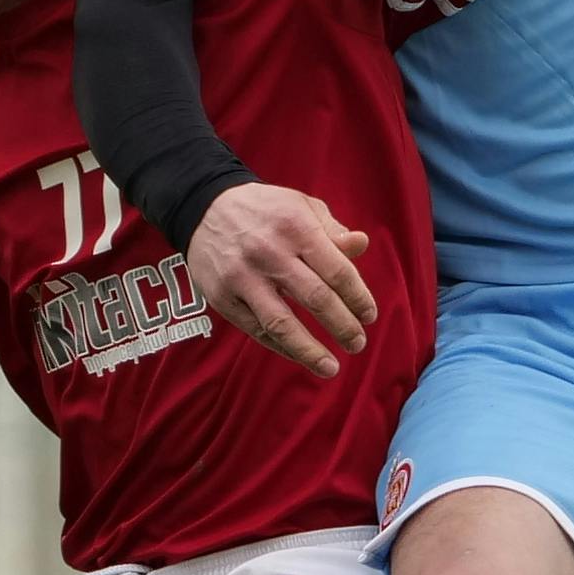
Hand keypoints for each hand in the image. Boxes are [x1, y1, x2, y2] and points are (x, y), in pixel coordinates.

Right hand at [183, 187, 376, 379]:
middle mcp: (270, 253)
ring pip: (282, 324)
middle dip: (343, 327)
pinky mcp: (223, 297)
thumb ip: (332, 230)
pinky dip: (282, 347)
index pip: (338, 271)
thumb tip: (362, 244)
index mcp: (296, 227)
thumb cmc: (264, 210)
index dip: (359, 298)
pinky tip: (300, 355)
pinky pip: (257, 330)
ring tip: (331, 368)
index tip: (369, 316)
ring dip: (311, 351)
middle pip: (317, 299)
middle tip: (357, 343)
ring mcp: (243, 277)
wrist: (204, 208)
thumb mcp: (301, 206)